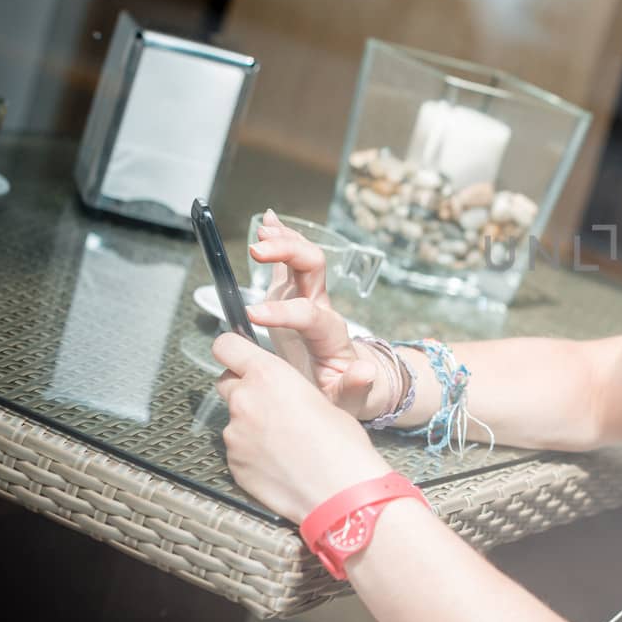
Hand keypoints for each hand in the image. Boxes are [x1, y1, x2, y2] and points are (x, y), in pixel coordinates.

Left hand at [212, 331, 392, 523]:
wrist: (339, 491)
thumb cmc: (341, 444)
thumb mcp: (323, 399)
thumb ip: (287, 388)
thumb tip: (277, 390)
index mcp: (269, 375)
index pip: (226, 346)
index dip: (232, 349)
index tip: (238, 354)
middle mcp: (245, 400)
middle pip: (225, 382)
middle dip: (242, 388)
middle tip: (270, 403)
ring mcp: (235, 434)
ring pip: (234, 419)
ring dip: (250, 424)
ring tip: (284, 440)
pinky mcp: (233, 463)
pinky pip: (238, 449)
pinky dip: (252, 452)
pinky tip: (279, 460)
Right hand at [246, 209, 388, 418]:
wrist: (345, 383)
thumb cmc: (341, 392)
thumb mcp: (348, 400)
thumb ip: (354, 386)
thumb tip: (366, 372)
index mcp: (329, 335)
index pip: (309, 314)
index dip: (283, 311)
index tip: (255, 314)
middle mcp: (321, 308)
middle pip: (313, 268)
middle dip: (288, 253)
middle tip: (258, 250)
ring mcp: (308, 297)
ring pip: (303, 258)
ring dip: (284, 240)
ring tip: (264, 229)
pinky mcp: (295, 294)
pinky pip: (289, 262)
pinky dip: (281, 239)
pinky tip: (269, 221)